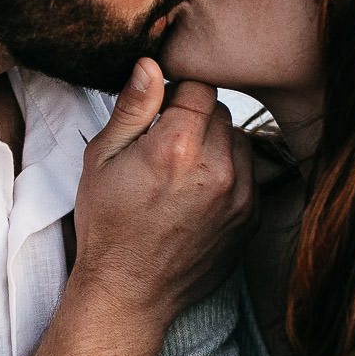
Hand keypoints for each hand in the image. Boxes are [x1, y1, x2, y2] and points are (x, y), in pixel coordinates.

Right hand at [70, 57, 254, 324]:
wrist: (130, 291)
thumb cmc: (108, 224)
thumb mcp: (101, 159)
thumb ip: (132, 107)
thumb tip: (151, 63)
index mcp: (177, 148)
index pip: (200, 86)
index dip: (177, 95)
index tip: (160, 115)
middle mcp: (218, 169)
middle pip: (221, 112)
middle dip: (196, 120)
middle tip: (166, 149)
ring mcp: (241, 195)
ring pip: (239, 140)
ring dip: (216, 146)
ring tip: (183, 174)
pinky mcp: (253, 216)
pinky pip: (250, 173)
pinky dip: (229, 175)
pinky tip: (198, 196)